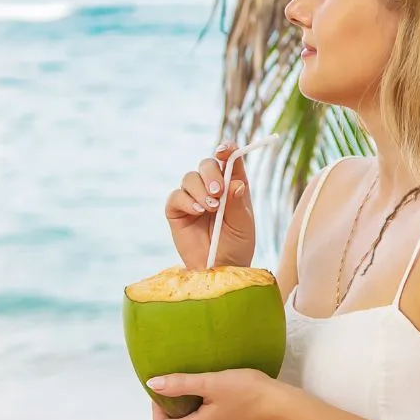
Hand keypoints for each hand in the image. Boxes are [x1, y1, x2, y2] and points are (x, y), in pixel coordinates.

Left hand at [148, 368, 285, 419]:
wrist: (285, 410)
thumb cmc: (249, 393)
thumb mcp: (212, 382)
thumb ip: (180, 384)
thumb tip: (152, 384)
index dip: (157, 407)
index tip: (166, 388)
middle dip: (175, 408)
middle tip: (184, 385)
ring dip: (192, 411)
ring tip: (203, 389)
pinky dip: (207, 416)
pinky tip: (221, 399)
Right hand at [165, 141, 255, 269]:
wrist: (220, 269)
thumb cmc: (236, 246)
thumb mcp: (243, 225)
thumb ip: (237, 203)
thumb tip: (236, 182)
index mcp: (233, 186)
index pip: (229, 159)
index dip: (227, 149)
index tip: (225, 150)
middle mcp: (212, 188)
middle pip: (207, 164)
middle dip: (212, 173)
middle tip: (218, 192)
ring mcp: (193, 198)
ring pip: (190, 177)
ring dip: (201, 190)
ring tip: (211, 208)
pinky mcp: (177, 210)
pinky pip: (176, 196)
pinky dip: (187, 200)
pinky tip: (198, 212)